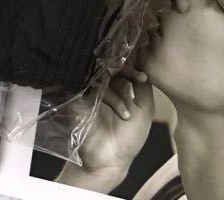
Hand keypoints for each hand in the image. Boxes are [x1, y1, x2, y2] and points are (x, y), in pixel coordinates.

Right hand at [57, 65, 154, 192]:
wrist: (110, 159)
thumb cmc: (128, 137)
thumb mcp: (144, 110)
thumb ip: (144, 87)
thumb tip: (141, 64)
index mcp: (117, 87)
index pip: (121, 67)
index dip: (132, 67)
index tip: (143, 77)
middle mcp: (103, 86)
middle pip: (108, 66)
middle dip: (122, 72)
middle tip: (134, 79)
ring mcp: (90, 91)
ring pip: (101, 77)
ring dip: (118, 95)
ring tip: (127, 115)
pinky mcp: (79, 98)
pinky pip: (92, 88)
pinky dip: (110, 98)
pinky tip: (122, 113)